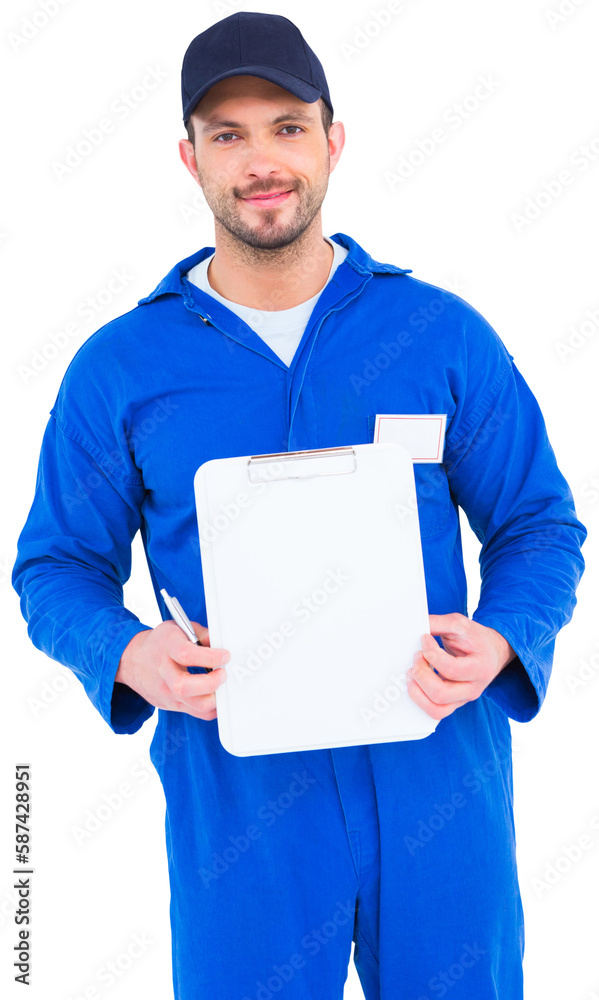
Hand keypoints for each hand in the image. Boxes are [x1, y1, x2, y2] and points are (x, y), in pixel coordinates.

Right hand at [115, 621, 229, 720]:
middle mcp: (164, 671)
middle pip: (184, 686)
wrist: (133, 660)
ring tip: (221, 686)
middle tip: (223, 674)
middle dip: (211, 683)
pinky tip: (216, 697)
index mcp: (167, 647)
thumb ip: (201, 634)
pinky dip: (211, 709)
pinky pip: (195, 713)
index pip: (186, 655)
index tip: (225, 656)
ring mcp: (165, 691)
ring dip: (214, 699)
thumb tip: (220, 644)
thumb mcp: (178, 628)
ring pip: (192, 705)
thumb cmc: (160, 643)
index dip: (210, 657)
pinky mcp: (170, 704)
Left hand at [406, 613, 515, 720]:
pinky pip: (434, 711)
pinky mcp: (454, 703)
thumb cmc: (476, 639)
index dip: (431, 653)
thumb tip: (416, 626)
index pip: (451, 669)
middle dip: (421, 674)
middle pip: (441, 693)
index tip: (424, 638)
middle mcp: (474, 688)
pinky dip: (419, 699)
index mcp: (480, 668)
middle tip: (416, 657)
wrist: (492, 653)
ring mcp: (463, 699)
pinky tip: (415, 682)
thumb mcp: (460, 624)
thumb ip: (438, 623)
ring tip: (412, 673)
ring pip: (436, 710)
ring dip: (417, 692)